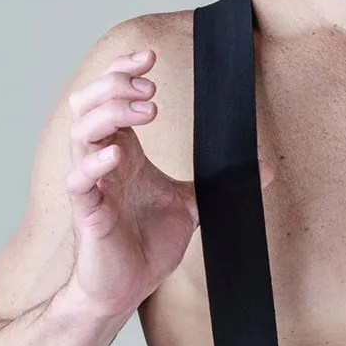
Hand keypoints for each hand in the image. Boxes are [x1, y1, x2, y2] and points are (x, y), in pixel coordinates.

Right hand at [64, 49, 197, 317]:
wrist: (127, 285)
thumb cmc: (148, 243)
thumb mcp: (191, 204)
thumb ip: (219, 182)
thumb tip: (265, 169)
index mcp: (124, 153)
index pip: (112, 99)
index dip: (125, 73)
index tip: (151, 59)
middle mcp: (103, 162)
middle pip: (90, 104)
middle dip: (117, 86)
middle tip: (151, 88)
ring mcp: (93, 185)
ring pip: (81, 133)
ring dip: (111, 114)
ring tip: (147, 110)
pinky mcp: (88, 213)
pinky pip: (79, 181)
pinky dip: (95, 164)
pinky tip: (117, 154)